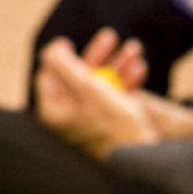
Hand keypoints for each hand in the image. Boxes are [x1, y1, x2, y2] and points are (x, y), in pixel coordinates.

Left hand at [35, 34, 161, 159]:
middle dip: (97, 55)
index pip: (48, 76)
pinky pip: (115, 96)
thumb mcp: (86, 87)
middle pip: (77, 76)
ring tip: (134, 50)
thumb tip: (52, 48)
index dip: (59, 57)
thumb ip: (63, 64)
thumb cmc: (113, 124)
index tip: (70, 43)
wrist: (144, 156)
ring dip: (118, 63)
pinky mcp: (111, 124)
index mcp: (54, 112)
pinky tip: (140, 70)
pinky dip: (127, 80)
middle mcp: (69, 117)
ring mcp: (90, 121)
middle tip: (109, 37)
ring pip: (100, 83)